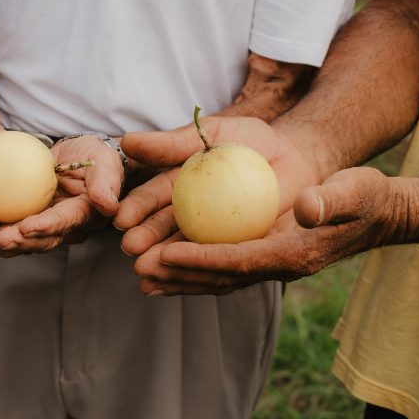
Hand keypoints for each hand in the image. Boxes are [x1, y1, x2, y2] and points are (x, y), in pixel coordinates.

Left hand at [0, 134, 124, 256]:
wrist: (78, 159)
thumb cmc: (94, 156)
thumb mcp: (104, 160)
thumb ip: (105, 181)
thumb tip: (108, 205)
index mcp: (82, 215)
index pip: (62, 222)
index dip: (45, 227)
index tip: (25, 227)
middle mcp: (64, 227)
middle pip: (39, 240)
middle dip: (16, 243)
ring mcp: (45, 227)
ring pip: (22, 240)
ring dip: (1, 244)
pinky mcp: (30, 220)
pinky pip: (10, 230)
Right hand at [114, 116, 319, 255]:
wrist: (295, 159)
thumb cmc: (249, 141)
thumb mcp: (211, 134)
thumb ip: (171, 142)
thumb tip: (127, 142)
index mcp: (175, 187)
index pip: (152, 199)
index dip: (137, 209)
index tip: (122, 219)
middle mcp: (186, 215)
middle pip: (163, 231)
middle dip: (145, 242)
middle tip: (131, 250)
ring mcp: (210, 236)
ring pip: (186, 252)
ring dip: (165, 264)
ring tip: (149, 273)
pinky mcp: (236, 253)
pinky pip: (218, 265)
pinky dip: (199, 274)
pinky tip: (180, 284)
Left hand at [131, 167, 409, 294]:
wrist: (371, 210)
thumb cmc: (361, 195)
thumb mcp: (354, 190)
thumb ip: (331, 201)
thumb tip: (307, 206)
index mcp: (294, 253)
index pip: (240, 260)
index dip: (202, 258)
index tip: (166, 253)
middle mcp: (277, 267)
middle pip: (219, 276)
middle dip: (179, 274)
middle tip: (139, 266)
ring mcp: (268, 267)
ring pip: (215, 279)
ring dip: (178, 280)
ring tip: (140, 277)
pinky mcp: (261, 260)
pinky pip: (220, 270)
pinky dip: (191, 273)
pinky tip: (164, 271)